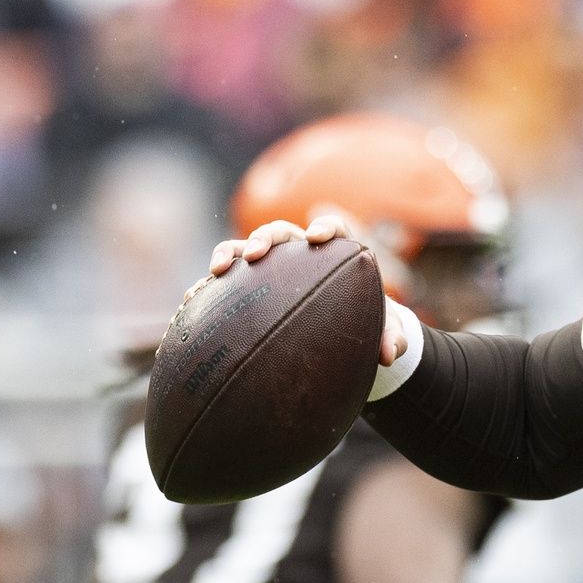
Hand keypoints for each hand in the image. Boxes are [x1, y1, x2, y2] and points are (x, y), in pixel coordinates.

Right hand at [190, 216, 409, 364]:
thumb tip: (389, 354)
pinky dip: (207, 287)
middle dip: (267, 237)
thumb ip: (390, 338)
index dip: (326, 228)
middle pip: (281, 233)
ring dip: (230, 252)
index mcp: (335, 256)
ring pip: (245, 249)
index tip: (319, 238)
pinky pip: (224, 281)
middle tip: (259, 253)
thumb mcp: (381, 332)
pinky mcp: (248, 287)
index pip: (334, 230)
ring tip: (218, 269)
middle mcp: (300, 255)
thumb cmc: (364, 323)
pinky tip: (192, 302)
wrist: (340, 332)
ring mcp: (270, 269)